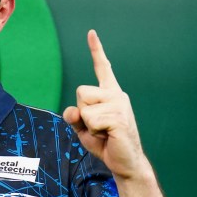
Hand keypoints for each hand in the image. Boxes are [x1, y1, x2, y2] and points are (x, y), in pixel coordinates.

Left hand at [62, 30, 147, 179]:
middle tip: (97, 127)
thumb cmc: (106, 143)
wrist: (125, 163)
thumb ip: (74, 116)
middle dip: (82, 112)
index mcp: (110, 93)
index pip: (102, 68)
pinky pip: (90, 120)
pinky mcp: (119, 118)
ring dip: (87, 124)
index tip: (91, 33)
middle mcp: (117, 94)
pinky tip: (108, 136)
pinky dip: (93, 133)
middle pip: (81, 92)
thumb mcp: (83, 128)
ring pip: (84, 107)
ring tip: (103, 133)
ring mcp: (120, 104)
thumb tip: (72, 111)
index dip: (96, 50)